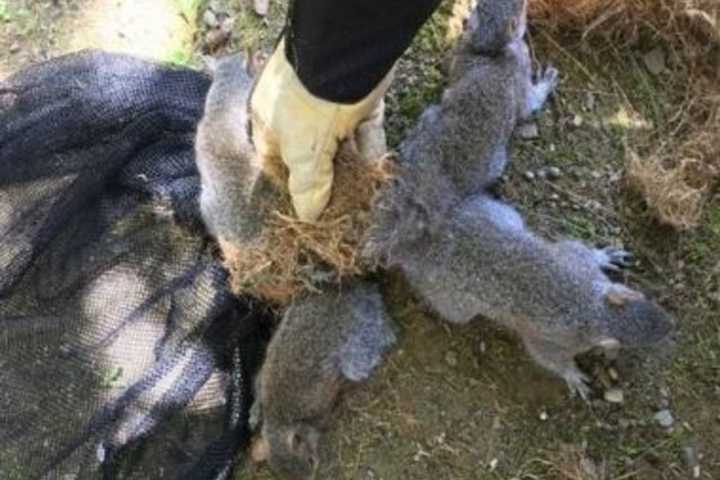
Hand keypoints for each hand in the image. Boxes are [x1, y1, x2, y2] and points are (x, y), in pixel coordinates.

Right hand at [250, 39, 391, 221]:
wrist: (348, 55)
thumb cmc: (312, 103)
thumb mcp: (305, 152)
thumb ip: (307, 187)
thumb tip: (307, 217)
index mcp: (270, 125)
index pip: (277, 164)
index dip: (292, 188)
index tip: (308, 210)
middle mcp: (297, 116)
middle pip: (313, 157)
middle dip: (328, 180)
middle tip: (341, 207)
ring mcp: (329, 108)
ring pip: (341, 147)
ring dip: (352, 169)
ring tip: (361, 197)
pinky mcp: (360, 102)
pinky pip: (365, 133)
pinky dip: (371, 152)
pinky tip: (377, 175)